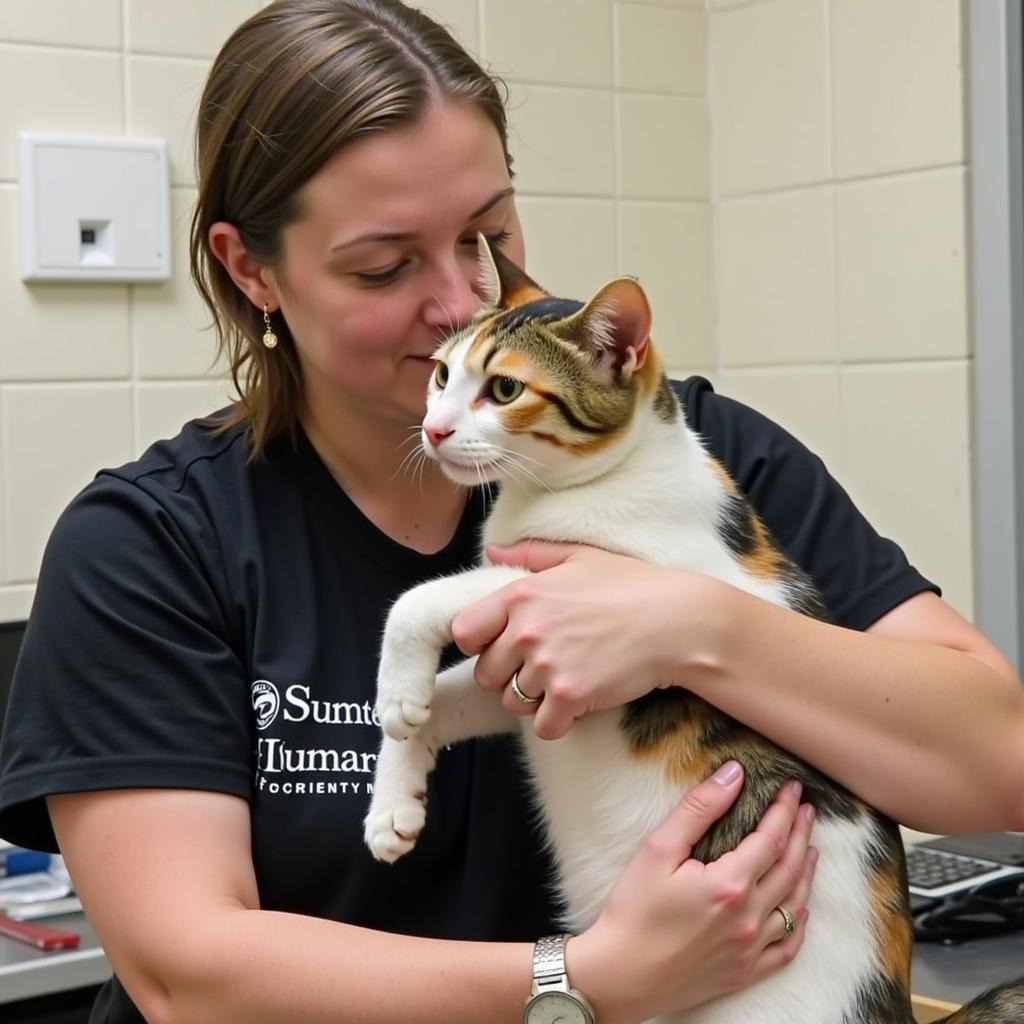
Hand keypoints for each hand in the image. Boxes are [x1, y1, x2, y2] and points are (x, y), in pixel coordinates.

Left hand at [451, 540, 724, 738]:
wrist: (678, 621)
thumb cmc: (632, 585)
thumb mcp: (579, 557)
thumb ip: (530, 555)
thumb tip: (491, 550)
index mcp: (522, 594)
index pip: (464, 630)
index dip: (477, 643)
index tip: (499, 644)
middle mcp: (527, 629)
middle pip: (486, 673)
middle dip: (508, 675)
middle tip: (541, 667)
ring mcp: (548, 664)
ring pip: (512, 702)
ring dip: (533, 699)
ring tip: (564, 680)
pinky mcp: (571, 695)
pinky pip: (542, 726)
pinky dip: (557, 722)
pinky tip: (578, 703)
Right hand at [568, 762, 816, 1023]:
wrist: (620, 976)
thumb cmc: (633, 910)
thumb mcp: (658, 848)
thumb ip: (699, 808)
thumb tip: (734, 774)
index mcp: (730, 884)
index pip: (771, 838)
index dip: (784, 810)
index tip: (792, 788)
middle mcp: (749, 918)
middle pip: (789, 868)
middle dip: (800, 834)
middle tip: (806, 810)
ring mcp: (750, 949)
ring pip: (794, 906)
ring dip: (806, 874)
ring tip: (810, 849)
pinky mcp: (744, 973)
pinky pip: (787, 948)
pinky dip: (799, 924)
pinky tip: (800, 908)